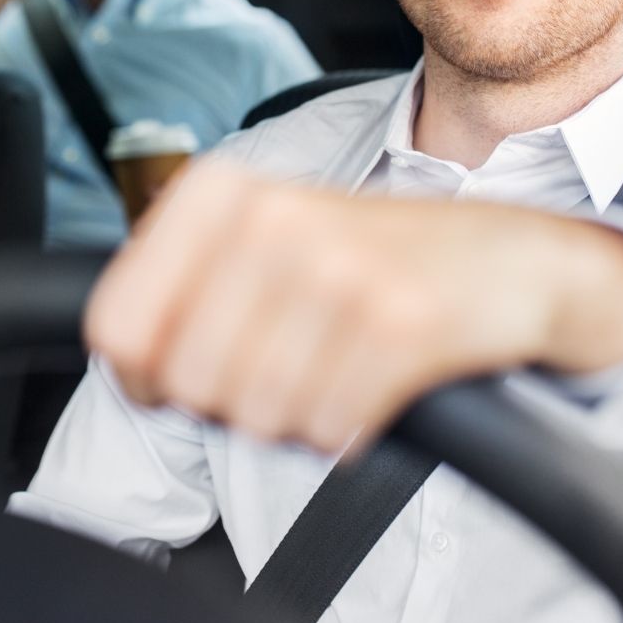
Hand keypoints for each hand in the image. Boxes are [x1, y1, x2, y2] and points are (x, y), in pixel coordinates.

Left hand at [84, 160, 622, 452]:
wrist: (507, 257)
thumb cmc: (371, 253)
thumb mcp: (264, 233)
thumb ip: (182, 281)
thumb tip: (124, 363)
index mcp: (221, 192)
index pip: (116, 325)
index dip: (142, 376)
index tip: (180, 376)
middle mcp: (270, 219)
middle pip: (183, 381)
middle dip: (226, 402)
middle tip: (278, 369)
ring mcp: (336, 268)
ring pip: (253, 412)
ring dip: (291, 417)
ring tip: (329, 367)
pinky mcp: (399, 324)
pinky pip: (327, 429)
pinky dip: (344, 429)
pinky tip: (370, 382)